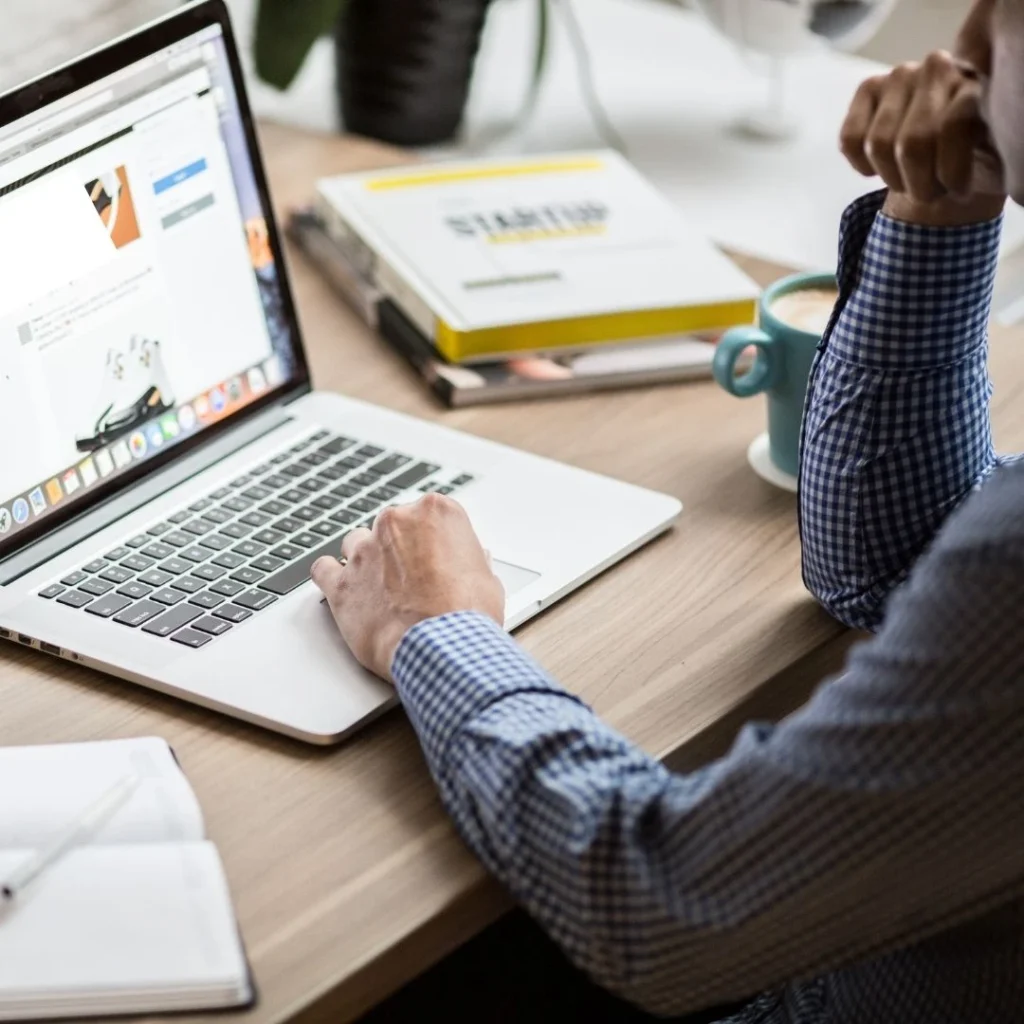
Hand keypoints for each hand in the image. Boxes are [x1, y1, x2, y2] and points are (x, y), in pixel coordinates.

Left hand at [311, 495, 504, 679]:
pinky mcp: (341, 582)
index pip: (429, 515)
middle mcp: (396, 522)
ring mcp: (364, 550)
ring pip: (356, 542)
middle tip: (414, 578)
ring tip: (381, 587)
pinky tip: (344, 588)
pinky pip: (323, 569)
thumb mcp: (487, 579)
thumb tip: (470, 561)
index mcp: (436, 512)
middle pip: (392, 526)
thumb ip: (470, 561)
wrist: (442, 647)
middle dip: (399, 548)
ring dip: (366, 560)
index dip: (433, 540)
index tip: (437, 558)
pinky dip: (330, 577)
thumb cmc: (468, 615)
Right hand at [840, 50, 1005, 224]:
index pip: (953, 128)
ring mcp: (900, 75)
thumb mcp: (994, 159)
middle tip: (929, 192)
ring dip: (892, 178)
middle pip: (912, 144)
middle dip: (918, 183)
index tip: (958, 190)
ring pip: (879, 145)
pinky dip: (864, 165)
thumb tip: (954, 135)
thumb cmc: (973, 157)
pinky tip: (882, 166)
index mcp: (978, 82)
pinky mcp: (868, 88)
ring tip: (909, 181)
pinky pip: (850, 139)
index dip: (951, 174)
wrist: (953, 150)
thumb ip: (980, 148)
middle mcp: (938, 67)